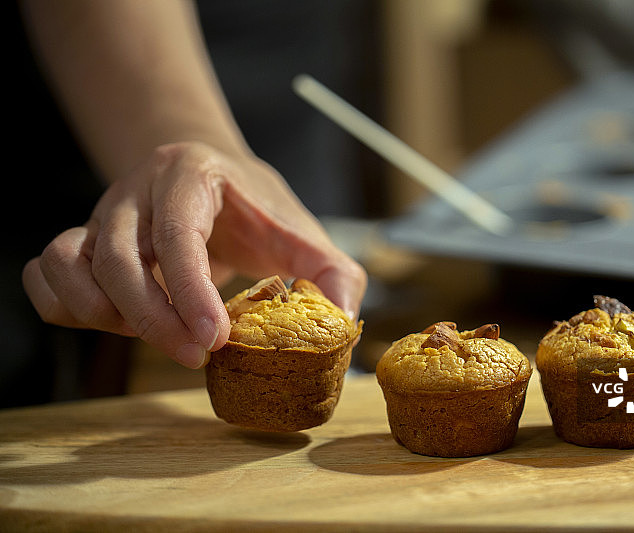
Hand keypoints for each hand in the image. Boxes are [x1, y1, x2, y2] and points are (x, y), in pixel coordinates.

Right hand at [22, 142, 366, 367]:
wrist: (211, 176)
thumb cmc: (257, 210)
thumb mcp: (303, 234)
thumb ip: (333, 274)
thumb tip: (343, 322)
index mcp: (191, 176)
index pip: (177, 233)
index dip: (189, 291)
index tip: (213, 339)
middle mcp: (137, 192)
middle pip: (116, 256)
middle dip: (154, 320)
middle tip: (196, 357)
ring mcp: (102, 214)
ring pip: (70, 262)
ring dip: (106, 315)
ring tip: (157, 335)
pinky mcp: (83, 241)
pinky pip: (45, 273)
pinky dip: (67, 307)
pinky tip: (116, 323)